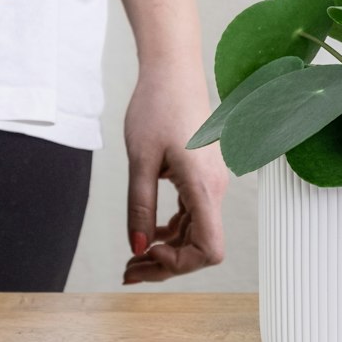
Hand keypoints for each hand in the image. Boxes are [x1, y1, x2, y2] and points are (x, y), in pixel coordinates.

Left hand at [122, 64, 229, 284]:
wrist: (172, 70)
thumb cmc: (158, 107)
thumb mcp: (140, 161)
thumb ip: (139, 208)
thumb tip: (138, 248)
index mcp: (204, 186)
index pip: (210, 250)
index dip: (179, 265)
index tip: (146, 254)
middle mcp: (215, 188)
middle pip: (200, 246)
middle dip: (164, 264)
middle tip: (127, 271)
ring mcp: (212, 181)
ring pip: (196, 231)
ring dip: (167, 250)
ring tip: (132, 257)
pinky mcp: (204, 174)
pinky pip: (193, 213)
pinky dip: (173, 230)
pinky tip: (150, 232)